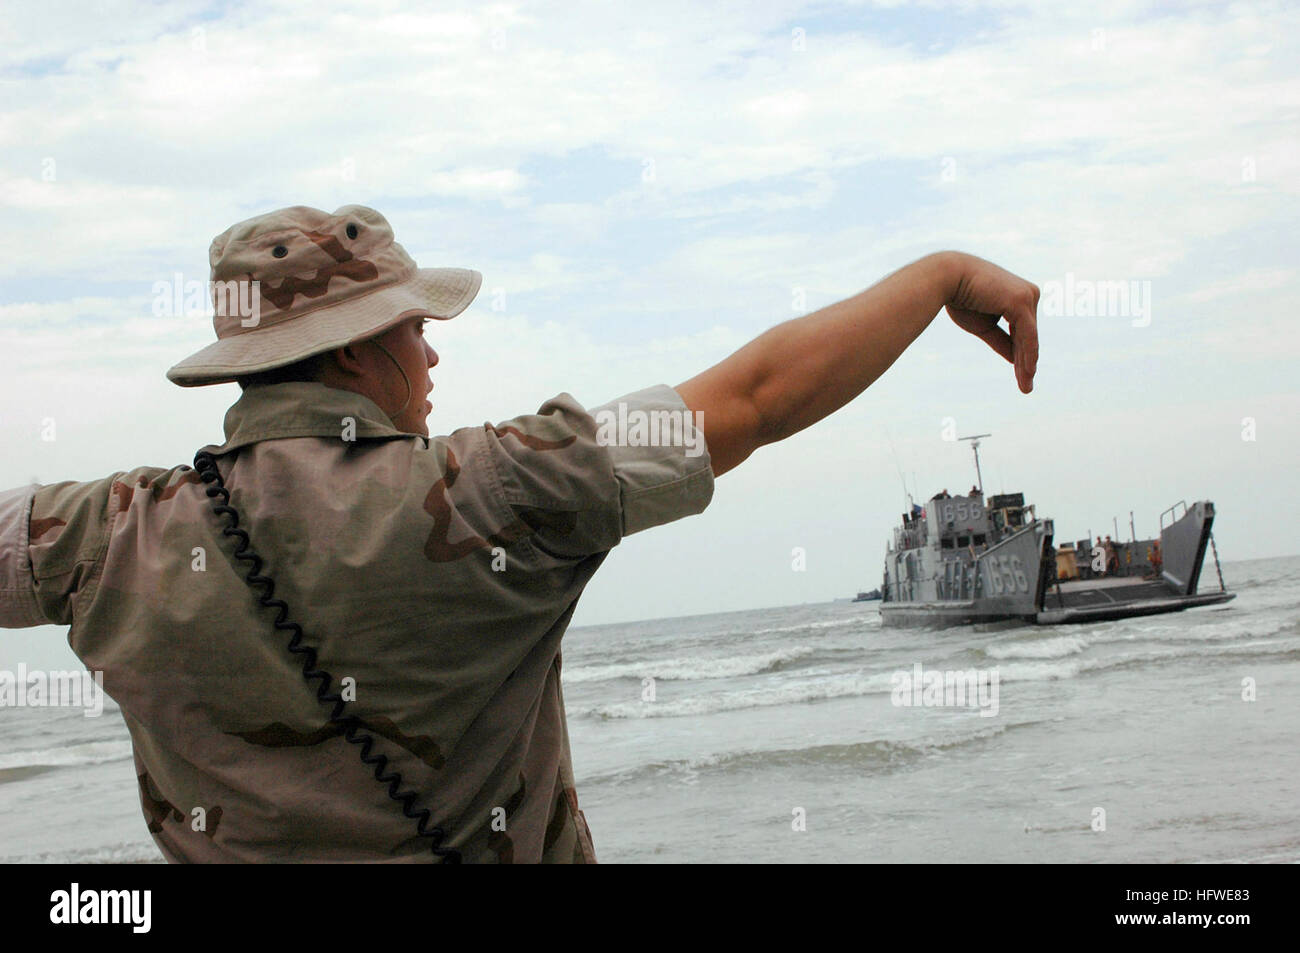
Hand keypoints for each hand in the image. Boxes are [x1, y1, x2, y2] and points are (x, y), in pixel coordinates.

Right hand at [941, 252, 1039, 393]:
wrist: (946, 278)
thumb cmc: (960, 298)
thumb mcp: (983, 326)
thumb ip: (1002, 340)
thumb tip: (1016, 358)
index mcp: (1018, 296)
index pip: (1023, 331)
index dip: (1022, 354)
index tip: (1023, 376)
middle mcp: (1028, 294)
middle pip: (1028, 336)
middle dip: (1026, 362)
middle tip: (1026, 387)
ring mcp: (1027, 296)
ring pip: (1030, 338)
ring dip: (1028, 364)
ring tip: (1026, 386)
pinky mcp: (1021, 302)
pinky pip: (1027, 335)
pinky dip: (1028, 355)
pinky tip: (1027, 372)